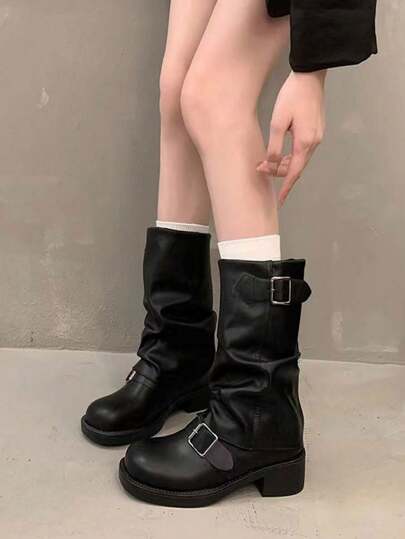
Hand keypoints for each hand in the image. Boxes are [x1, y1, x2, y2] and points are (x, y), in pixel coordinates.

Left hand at [257, 70, 325, 205]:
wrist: (310, 75)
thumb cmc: (293, 96)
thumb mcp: (278, 122)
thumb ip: (274, 146)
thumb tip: (271, 164)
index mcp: (305, 143)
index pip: (293, 173)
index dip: (286, 188)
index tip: (279, 200)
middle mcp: (314, 143)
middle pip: (296, 168)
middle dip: (279, 173)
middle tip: (260, 168)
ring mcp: (316, 137)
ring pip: (299, 159)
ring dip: (283, 164)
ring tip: (265, 161)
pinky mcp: (315, 130)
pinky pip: (302, 150)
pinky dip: (290, 156)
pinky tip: (279, 153)